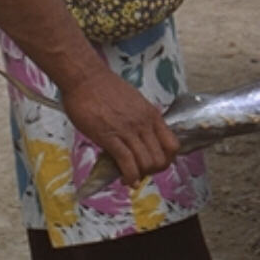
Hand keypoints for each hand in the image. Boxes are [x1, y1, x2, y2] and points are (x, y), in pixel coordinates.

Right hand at [61, 66, 178, 185]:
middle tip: (141, 171)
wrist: (86, 79)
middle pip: (161, 159)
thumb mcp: (134, 102)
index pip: (172, 145)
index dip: (166, 159)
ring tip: (130, 177)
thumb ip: (141, 120)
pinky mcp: (110, 137)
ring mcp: (128, 131)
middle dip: (152, 171)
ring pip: (146, 163)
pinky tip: (124, 180)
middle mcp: (144, 124)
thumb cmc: (105, 88)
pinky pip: (127, 163)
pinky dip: (129, 176)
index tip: (155, 163)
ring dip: (140, 175)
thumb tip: (142, 138)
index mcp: (152, 115)